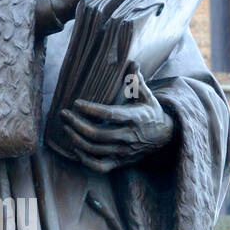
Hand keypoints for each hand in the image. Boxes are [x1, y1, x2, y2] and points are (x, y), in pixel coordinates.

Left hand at [60, 72, 174, 171]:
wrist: (165, 138)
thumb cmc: (151, 113)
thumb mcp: (148, 96)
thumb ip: (137, 81)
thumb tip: (132, 62)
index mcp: (135, 118)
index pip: (111, 115)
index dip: (92, 110)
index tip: (76, 103)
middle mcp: (128, 137)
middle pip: (98, 134)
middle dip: (77, 124)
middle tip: (63, 114)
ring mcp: (123, 152)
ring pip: (95, 150)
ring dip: (76, 139)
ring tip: (65, 127)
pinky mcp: (120, 162)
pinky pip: (99, 166)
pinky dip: (85, 160)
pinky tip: (76, 148)